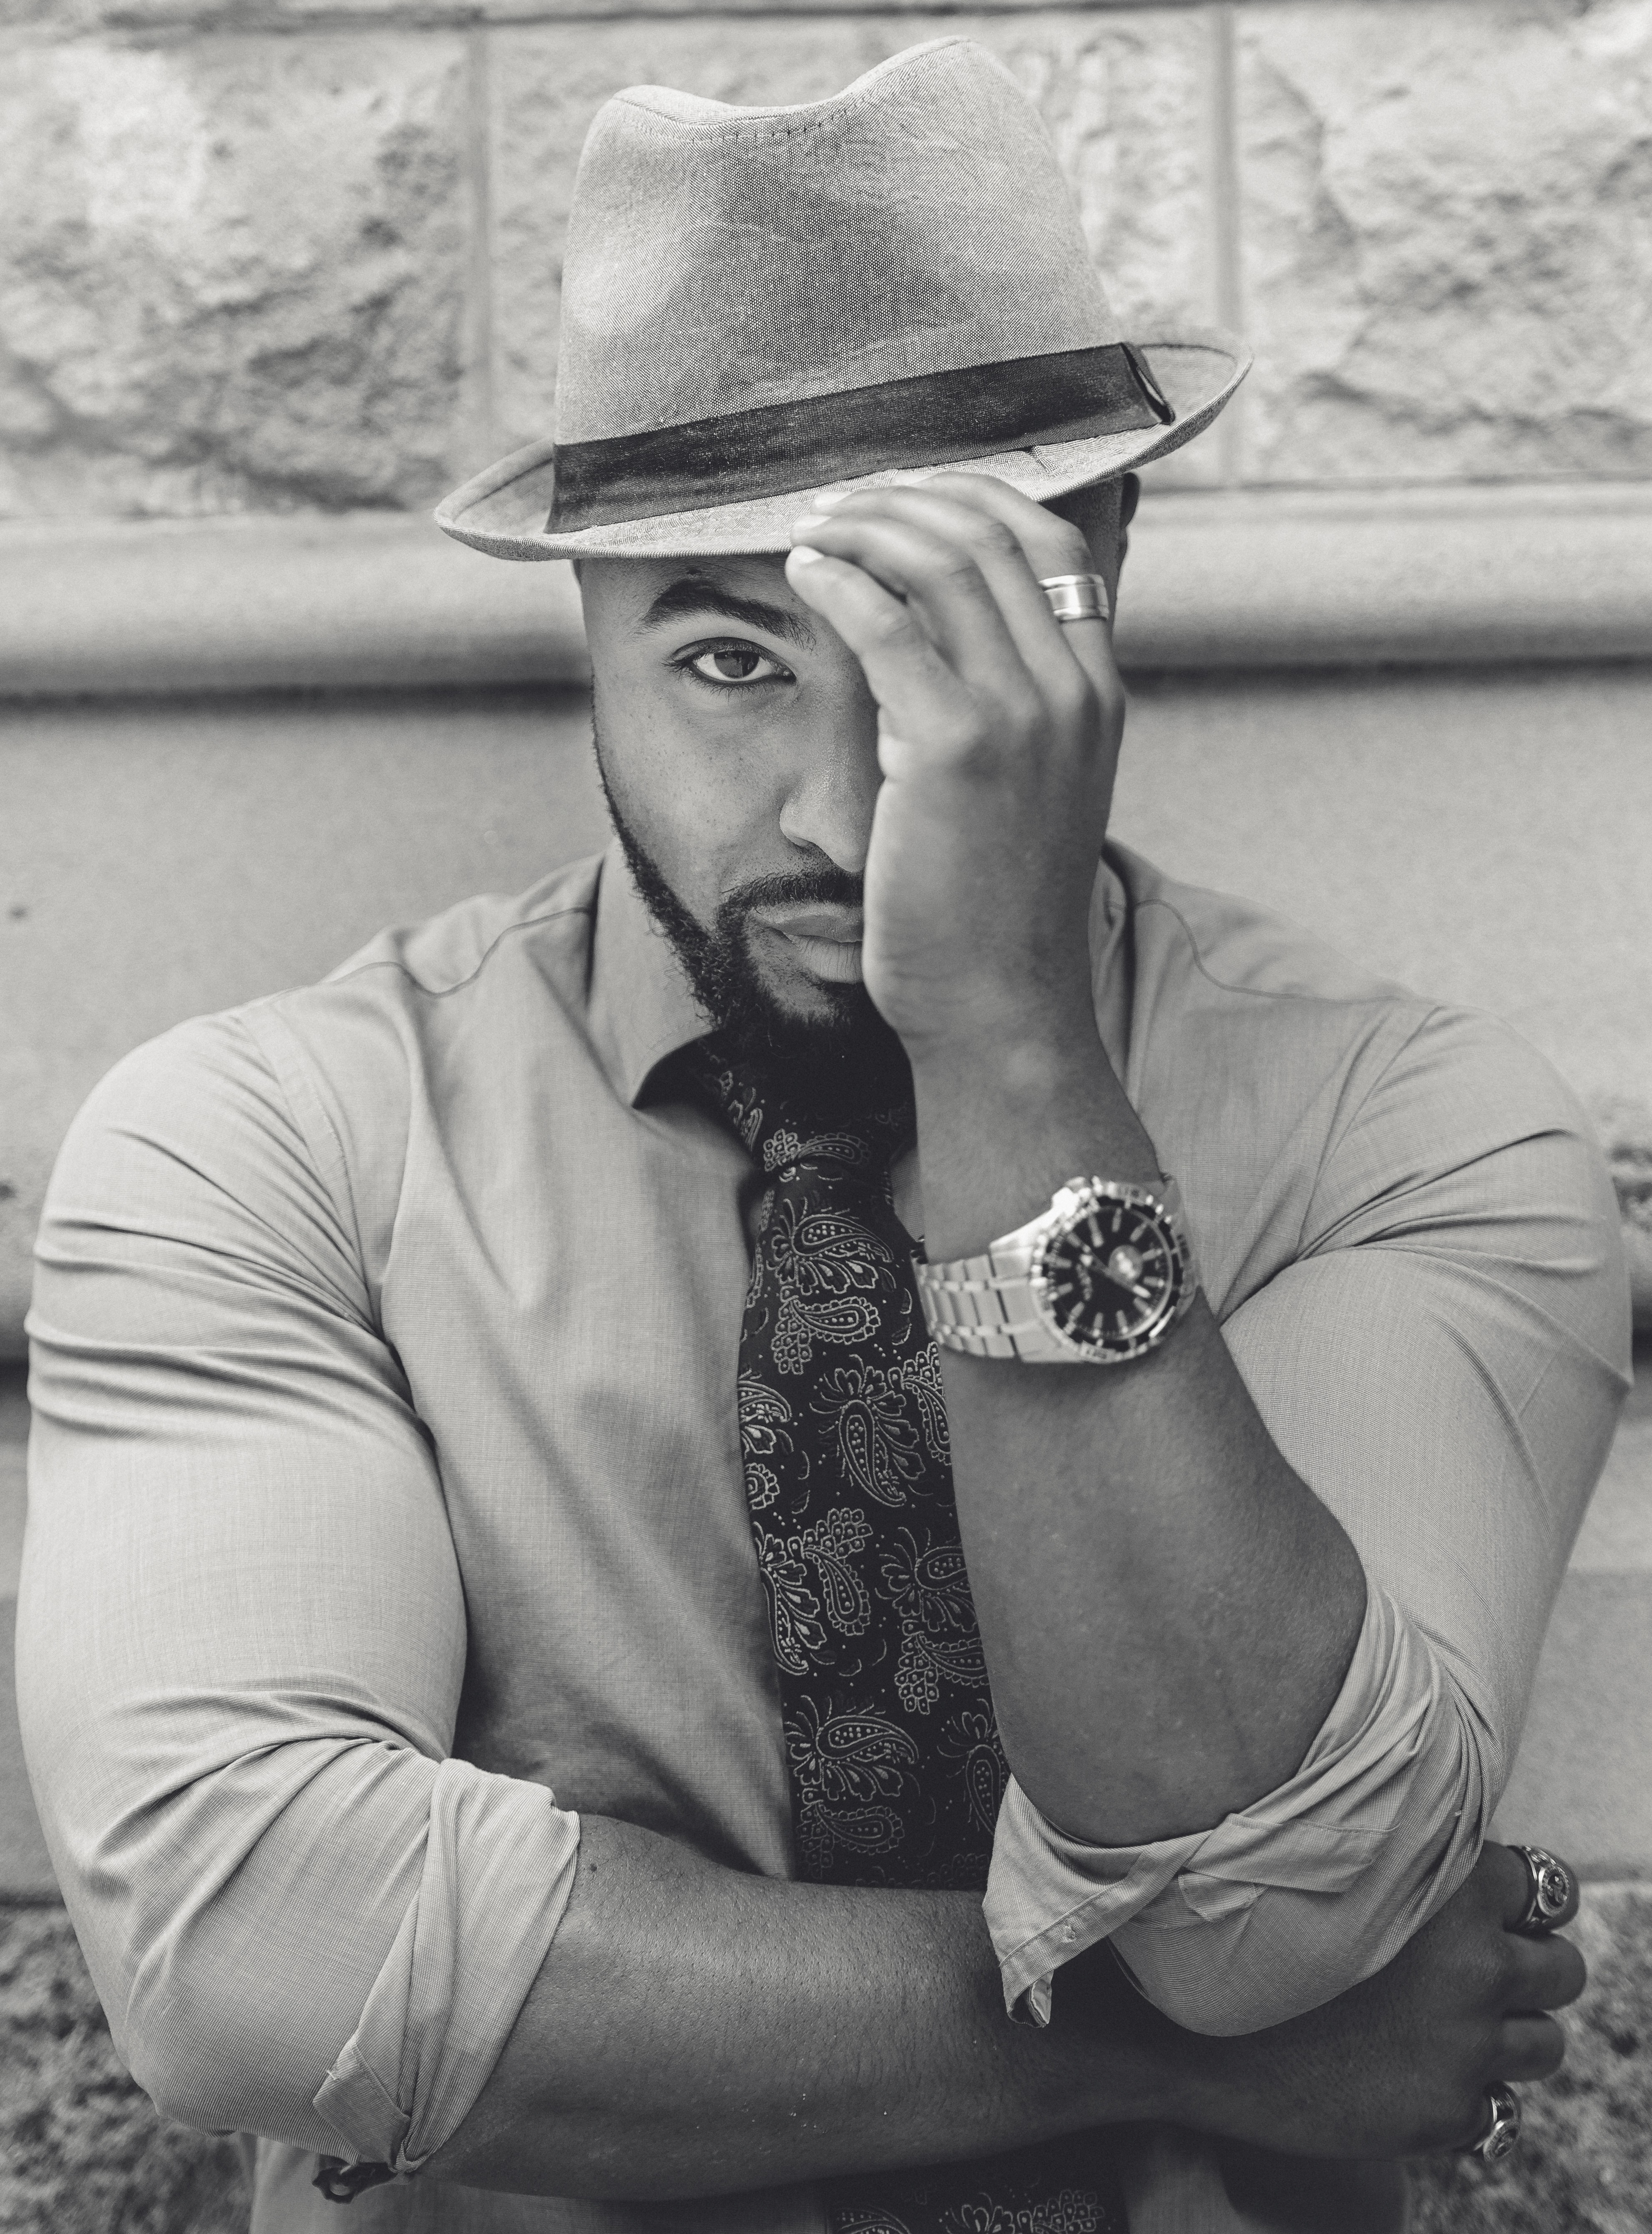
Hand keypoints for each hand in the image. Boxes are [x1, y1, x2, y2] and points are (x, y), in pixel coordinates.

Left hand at [784, 473, 1123, 1064]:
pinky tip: (803, 572)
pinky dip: (840, 582)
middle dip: (904, 497)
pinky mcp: (956, 747)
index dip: (971, 494)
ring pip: (941, 562)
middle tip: (838, 500)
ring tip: (811, 527)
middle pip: (992, 533)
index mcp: (1096, 694)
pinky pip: (887, 625)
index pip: (1049, 540)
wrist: (1000, 1004)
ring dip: (865, 526)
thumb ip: (1008, 708)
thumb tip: (932, 634)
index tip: (903, 492)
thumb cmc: (993, 908)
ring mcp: (1021, 715)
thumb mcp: (1026, 790)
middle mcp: (1072, 691)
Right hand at [1140, 1843, 1586, 2158]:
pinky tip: (1406, 2070)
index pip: (1540, 1887)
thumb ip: (1406, 1857)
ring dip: (1505, 2033)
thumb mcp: (1330, 1860)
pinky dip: (1463, 2092)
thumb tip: (1451, 1859)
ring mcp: (1463, 2044)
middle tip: (1473, 1973)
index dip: (1507, 1901)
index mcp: (1450, 1885)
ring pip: (1544, 2045)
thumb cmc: (1244, 1921)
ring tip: (1443, 2026)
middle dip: (1526, 1969)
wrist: (1185, 2020)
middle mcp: (1474, 1963)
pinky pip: (1497, 2107)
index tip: (1473, 1911)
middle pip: (1562, 1970)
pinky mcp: (1445, 2113)